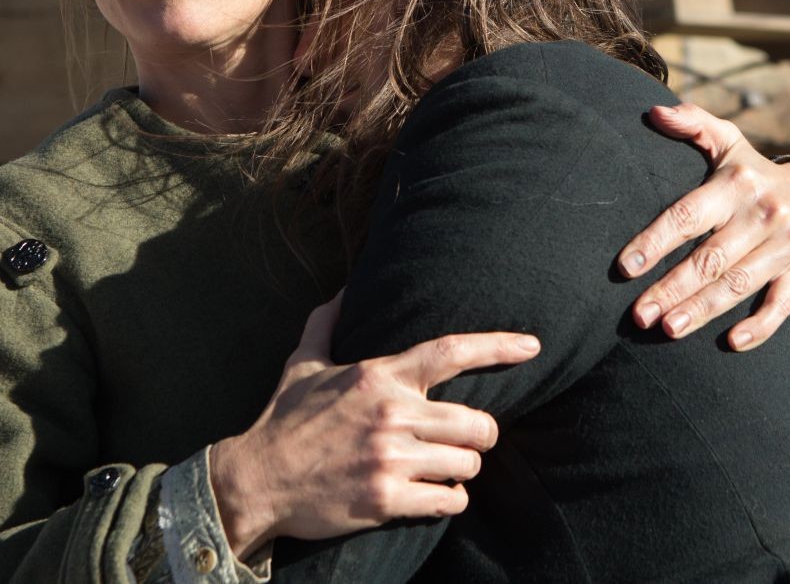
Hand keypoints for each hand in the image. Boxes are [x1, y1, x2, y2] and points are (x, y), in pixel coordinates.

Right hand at [210, 292, 539, 558]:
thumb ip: (325, 324)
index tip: (532, 345)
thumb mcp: (302, 365)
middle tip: (466, 440)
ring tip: (446, 469)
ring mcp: (390, 458)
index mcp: (377, 376)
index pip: (450, 352)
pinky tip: (434, 495)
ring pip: (469, 464)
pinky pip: (450, 501)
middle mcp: (390, 414)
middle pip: (477, 422)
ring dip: (463, 469)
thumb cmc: (284, 420)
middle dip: (481, 434)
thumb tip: (341, 289)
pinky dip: (449, 500)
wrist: (257, 480)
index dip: (498, 347)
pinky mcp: (387, 499)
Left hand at [616, 102, 789, 350]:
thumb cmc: (753, 174)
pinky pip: (783, 305)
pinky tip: (731, 343)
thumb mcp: (727, 143)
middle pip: (710, 259)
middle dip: (671, 288)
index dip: (654, 242)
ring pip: (739, 284)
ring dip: (702, 310)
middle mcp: (763, 214)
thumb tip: (654, 112)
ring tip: (667, 329)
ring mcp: (786, 246)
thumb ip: (693, 124)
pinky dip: (759, 326)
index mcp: (736, 184)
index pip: (687, 216)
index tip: (625, 268)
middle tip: (637, 315)